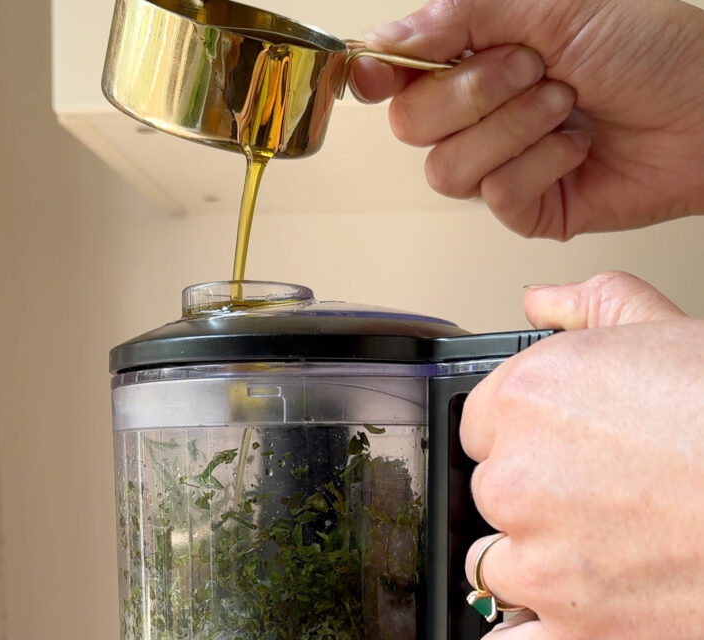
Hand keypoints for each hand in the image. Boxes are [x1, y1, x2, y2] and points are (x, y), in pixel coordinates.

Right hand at [353, 0, 703, 238]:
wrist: (703, 112)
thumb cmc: (647, 50)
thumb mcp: (548, 3)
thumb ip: (457, 16)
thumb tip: (383, 43)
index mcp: (474, 54)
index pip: (396, 72)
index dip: (379, 73)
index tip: (378, 73)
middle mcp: (480, 112)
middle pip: (412, 125)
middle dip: (474, 93)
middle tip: (530, 67)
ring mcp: (499, 163)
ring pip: (446, 168)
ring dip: (513, 129)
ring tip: (562, 105)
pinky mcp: (524, 208)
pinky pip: (495, 196)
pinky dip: (542, 163)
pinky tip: (574, 146)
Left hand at [460, 272, 703, 639]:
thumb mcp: (678, 332)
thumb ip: (597, 308)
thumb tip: (543, 301)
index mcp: (531, 398)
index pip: (480, 427)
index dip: (525, 440)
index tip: (566, 452)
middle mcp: (518, 480)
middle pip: (489, 500)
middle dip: (537, 502)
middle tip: (608, 502)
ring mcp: (541, 567)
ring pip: (491, 572)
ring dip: (534, 571)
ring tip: (608, 559)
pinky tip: (555, 628)